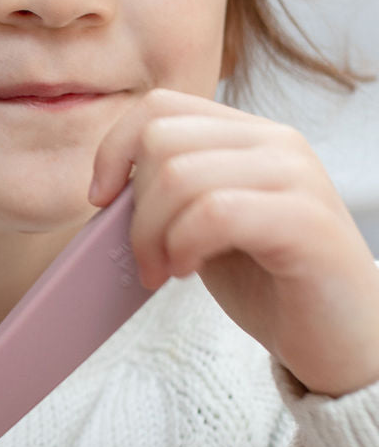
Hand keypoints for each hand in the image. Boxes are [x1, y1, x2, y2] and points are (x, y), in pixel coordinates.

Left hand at [89, 89, 378, 396]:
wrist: (345, 340)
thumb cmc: (274, 285)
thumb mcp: (207, 228)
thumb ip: (170, 196)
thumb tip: (107, 191)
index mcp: (249, 136)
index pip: (160, 106)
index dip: (114, 149)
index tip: (102, 201)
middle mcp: (276, 142)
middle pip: (162, 139)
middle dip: (135, 207)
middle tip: (145, 259)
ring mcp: (296, 176)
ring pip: (181, 175)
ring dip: (153, 234)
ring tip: (167, 271)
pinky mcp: (306, 221)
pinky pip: (216, 211)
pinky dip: (184, 244)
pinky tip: (190, 270)